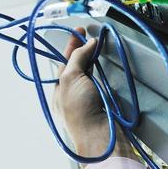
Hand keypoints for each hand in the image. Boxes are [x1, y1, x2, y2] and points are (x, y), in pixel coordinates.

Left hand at [54, 29, 130, 163]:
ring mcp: (87, 100)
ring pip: (90, 74)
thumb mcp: (71, 78)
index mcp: (59, 89)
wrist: (101, 137)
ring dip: (94, 60)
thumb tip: (87, 44)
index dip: (72, 44)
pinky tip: (108, 66)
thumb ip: (77, 59)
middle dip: (83, 50)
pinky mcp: (103, 104)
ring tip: (100, 46)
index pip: (64, 60)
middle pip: (77, 66)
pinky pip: (102, 83)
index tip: (81, 31)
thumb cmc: (80, 113)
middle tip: (93, 36)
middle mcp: (71, 94)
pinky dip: (104, 72)